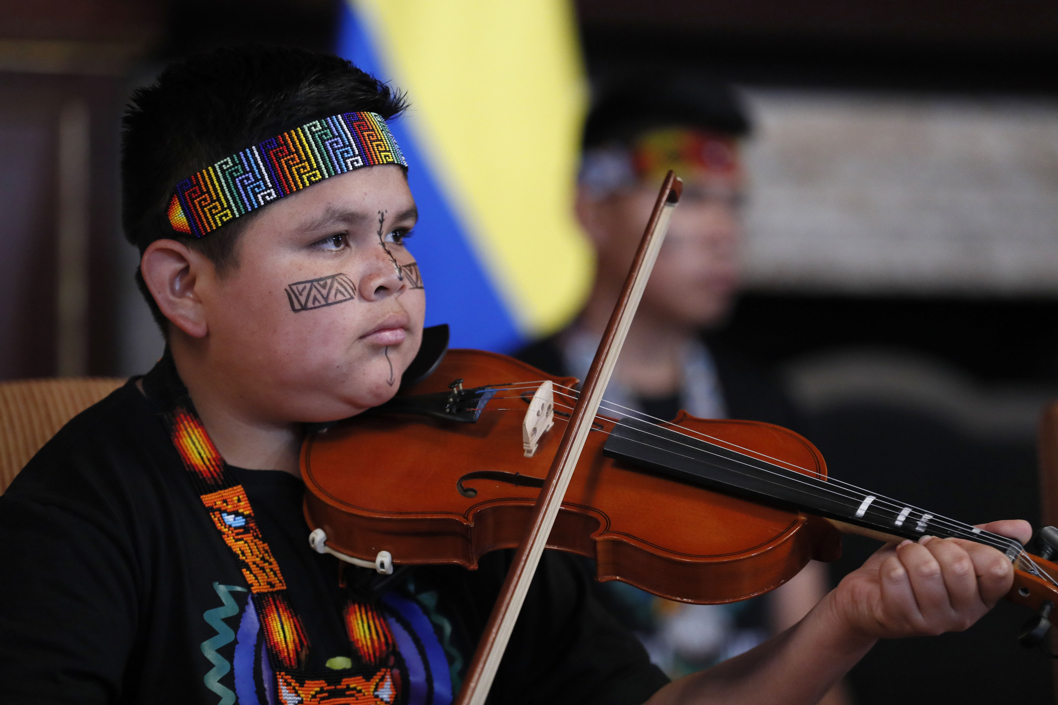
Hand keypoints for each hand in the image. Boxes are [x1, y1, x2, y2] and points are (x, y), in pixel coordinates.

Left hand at [826, 520, 1032, 640]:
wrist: (865, 598)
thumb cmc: (907, 572)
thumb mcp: (946, 550)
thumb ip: (982, 537)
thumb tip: (1021, 528)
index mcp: (981, 598)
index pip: (998, 569)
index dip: (971, 547)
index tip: (952, 545)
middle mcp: (963, 615)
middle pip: (959, 565)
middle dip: (934, 545)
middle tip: (922, 549)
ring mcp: (934, 622)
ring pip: (926, 569)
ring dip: (909, 553)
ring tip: (904, 557)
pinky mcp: (902, 620)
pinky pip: (897, 577)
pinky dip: (889, 564)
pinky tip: (890, 571)